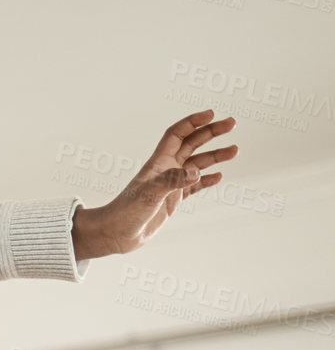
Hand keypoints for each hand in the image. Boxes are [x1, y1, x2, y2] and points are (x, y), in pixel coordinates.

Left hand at [69, 109, 237, 260]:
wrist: (116, 235)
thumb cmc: (125, 212)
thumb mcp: (149, 195)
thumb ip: (172, 181)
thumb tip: (196, 172)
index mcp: (157, 163)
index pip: (177, 134)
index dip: (193, 122)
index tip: (212, 114)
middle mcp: (165, 170)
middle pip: (192, 144)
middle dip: (211, 133)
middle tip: (232, 123)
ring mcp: (170, 185)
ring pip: (197, 164)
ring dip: (215, 156)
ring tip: (234, 150)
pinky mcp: (172, 200)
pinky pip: (194, 186)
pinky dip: (207, 180)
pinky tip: (219, 176)